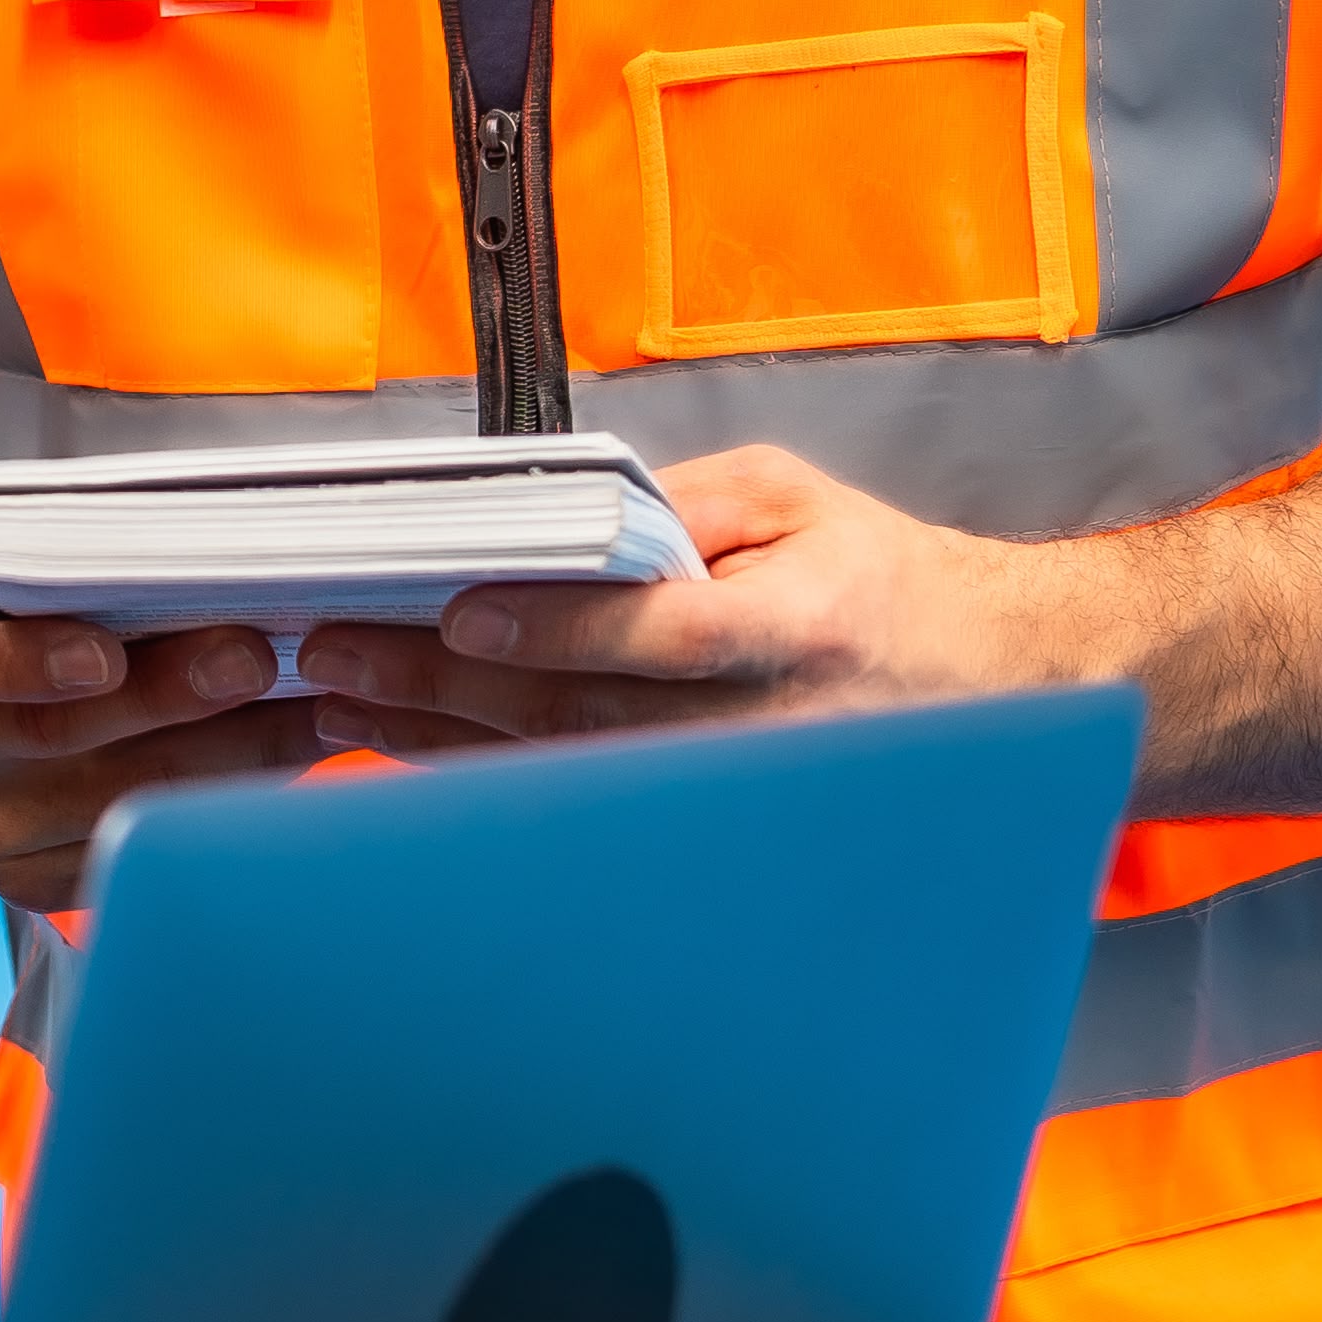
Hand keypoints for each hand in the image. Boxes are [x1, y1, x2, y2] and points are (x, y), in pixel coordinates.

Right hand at [0, 592, 420, 902]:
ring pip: (113, 798)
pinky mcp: (22, 885)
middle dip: (169, 696)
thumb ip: (51, 575)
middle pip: (55, 734)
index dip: (24, 662)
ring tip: (306, 708)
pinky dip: (215, 803)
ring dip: (223, 752)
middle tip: (256, 657)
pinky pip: (133, 848)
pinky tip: (278, 762)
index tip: (105, 654)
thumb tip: (195, 558)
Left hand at [295, 444, 1087, 749]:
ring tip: (342, 700)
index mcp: (804, 624)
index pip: (668, 633)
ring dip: (444, 737)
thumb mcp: (795, 500)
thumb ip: (677, 501)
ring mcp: (739, 787)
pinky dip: (489, 772)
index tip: (460, 612)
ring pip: (569, 771)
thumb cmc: (880, 580)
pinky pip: (584, 800)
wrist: (985, 682)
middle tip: (336, 654)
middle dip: (449, 686)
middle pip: (589, 714)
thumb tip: (552, 516)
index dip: (561, 629)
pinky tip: (409, 748)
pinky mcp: (711, 821)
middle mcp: (771, 722)